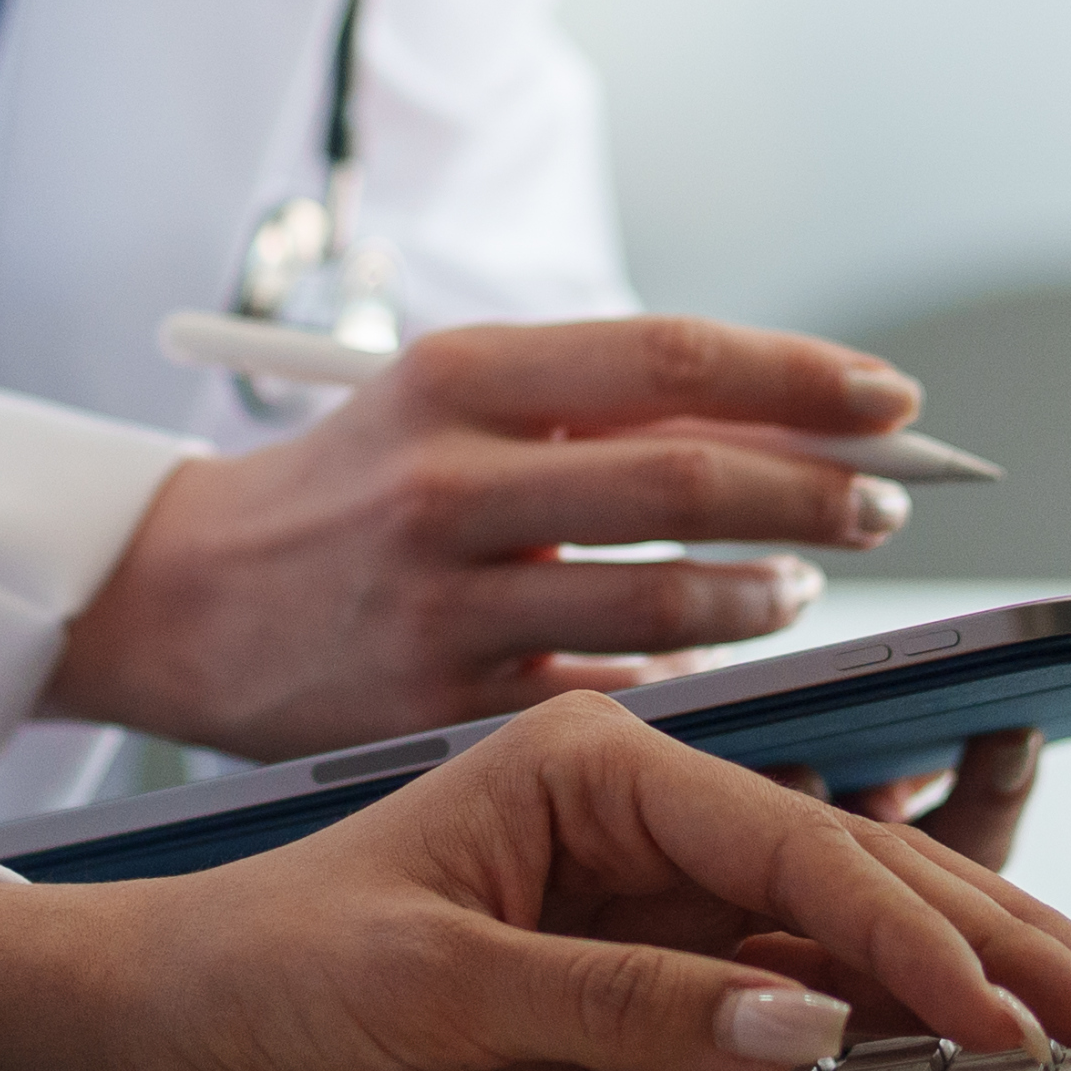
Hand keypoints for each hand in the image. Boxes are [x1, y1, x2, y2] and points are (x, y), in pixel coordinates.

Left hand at [0, 687, 1070, 1070]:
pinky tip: (994, 1016)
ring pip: (852, 923)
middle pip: (858, 863)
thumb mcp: (425, 992)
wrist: (157, 1041)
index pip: (794, 846)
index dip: (911, 937)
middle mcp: (638, 812)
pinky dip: (905, 1008)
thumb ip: (617, 1005)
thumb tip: (805, 1018)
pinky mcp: (645, 977)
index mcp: (590, 764)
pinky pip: (803, 981)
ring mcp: (650, 898)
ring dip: (981, 968)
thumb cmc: (255, 982)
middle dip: (1001, 936)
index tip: (1003, 1017)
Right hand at [47, 315, 932, 759]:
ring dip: (764, 595)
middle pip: (686, 481)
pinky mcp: (436, 711)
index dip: (802, 377)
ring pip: (662, 606)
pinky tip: (714, 668)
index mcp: (456, 377)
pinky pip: (605, 702)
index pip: (671, 358)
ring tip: (796, 584)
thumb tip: (793, 416)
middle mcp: (447, 483)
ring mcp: (441, 606)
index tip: (891, 398)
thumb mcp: (446, 406)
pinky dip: (682, 685)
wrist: (178, 599)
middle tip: (886, 500)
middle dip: (816, 493)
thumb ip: (595, 407)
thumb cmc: (350, 488)